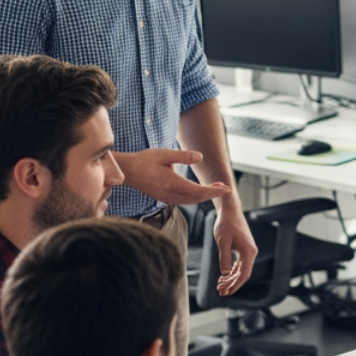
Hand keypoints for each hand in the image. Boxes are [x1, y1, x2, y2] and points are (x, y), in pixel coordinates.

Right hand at [115, 148, 231, 205]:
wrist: (127, 171)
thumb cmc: (145, 160)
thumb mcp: (164, 154)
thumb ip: (183, 156)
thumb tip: (201, 157)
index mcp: (172, 183)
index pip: (199, 191)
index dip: (214, 191)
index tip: (227, 188)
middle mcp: (170, 194)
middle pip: (197, 198)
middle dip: (212, 193)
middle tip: (225, 187)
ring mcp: (166, 198)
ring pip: (191, 201)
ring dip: (204, 196)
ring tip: (216, 188)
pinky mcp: (164, 198)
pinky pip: (184, 201)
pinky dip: (195, 197)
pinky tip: (200, 191)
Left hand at [212, 203, 257, 295]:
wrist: (230, 211)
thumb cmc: (225, 225)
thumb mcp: (222, 243)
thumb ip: (224, 260)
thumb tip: (225, 274)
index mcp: (248, 252)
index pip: (243, 274)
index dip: (235, 285)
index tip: (226, 292)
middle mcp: (251, 252)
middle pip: (243, 274)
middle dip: (232, 283)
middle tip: (220, 291)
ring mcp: (248, 250)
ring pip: (241, 269)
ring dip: (231, 278)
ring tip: (220, 285)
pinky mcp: (244, 248)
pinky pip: (240, 263)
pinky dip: (232, 270)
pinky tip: (225, 276)